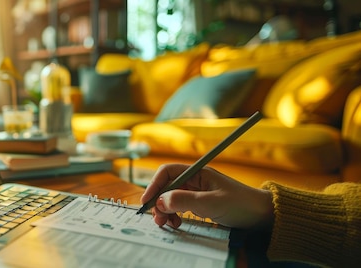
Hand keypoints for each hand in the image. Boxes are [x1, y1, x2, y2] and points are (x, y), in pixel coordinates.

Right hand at [140, 164, 273, 229]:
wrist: (262, 216)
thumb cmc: (241, 204)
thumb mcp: (211, 203)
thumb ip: (184, 201)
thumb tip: (160, 201)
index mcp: (197, 173)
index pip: (168, 172)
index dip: (154, 184)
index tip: (147, 201)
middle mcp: (195, 180)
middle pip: (167, 187)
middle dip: (159, 202)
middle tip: (158, 219)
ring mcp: (197, 192)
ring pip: (171, 199)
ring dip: (166, 211)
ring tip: (169, 224)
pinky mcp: (200, 204)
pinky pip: (180, 207)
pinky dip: (175, 215)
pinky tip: (178, 223)